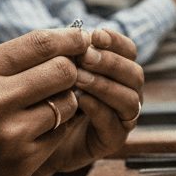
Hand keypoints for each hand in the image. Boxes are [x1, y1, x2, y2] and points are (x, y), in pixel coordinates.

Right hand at [0, 28, 90, 175]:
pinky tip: (40, 131)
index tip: (82, 37)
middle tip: (70, 74)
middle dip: (72, 69)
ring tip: (47, 106)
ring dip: (66, 101)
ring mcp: (10, 133)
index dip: (69, 38)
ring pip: (68, 102)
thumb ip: (0, 65)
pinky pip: (60, 134)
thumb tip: (53, 44)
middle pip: (63, 70)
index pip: (40, 43)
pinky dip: (57, 129)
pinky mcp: (22, 162)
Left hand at [38, 27, 144, 174]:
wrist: (40, 138)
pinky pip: (114, 124)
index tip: (96, 35)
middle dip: (110, 63)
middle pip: (135, 74)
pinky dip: (99, 109)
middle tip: (85, 56)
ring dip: (104, 85)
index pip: (129, 52)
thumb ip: (71, 55)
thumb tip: (74, 34)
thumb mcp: (60, 71)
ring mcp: (123, 119)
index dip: (116, 42)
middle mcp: (128, 94)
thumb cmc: (52, 97)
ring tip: (78, 78)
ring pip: (129, 99)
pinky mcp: (113, 141)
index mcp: (120, 73)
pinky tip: (79, 100)